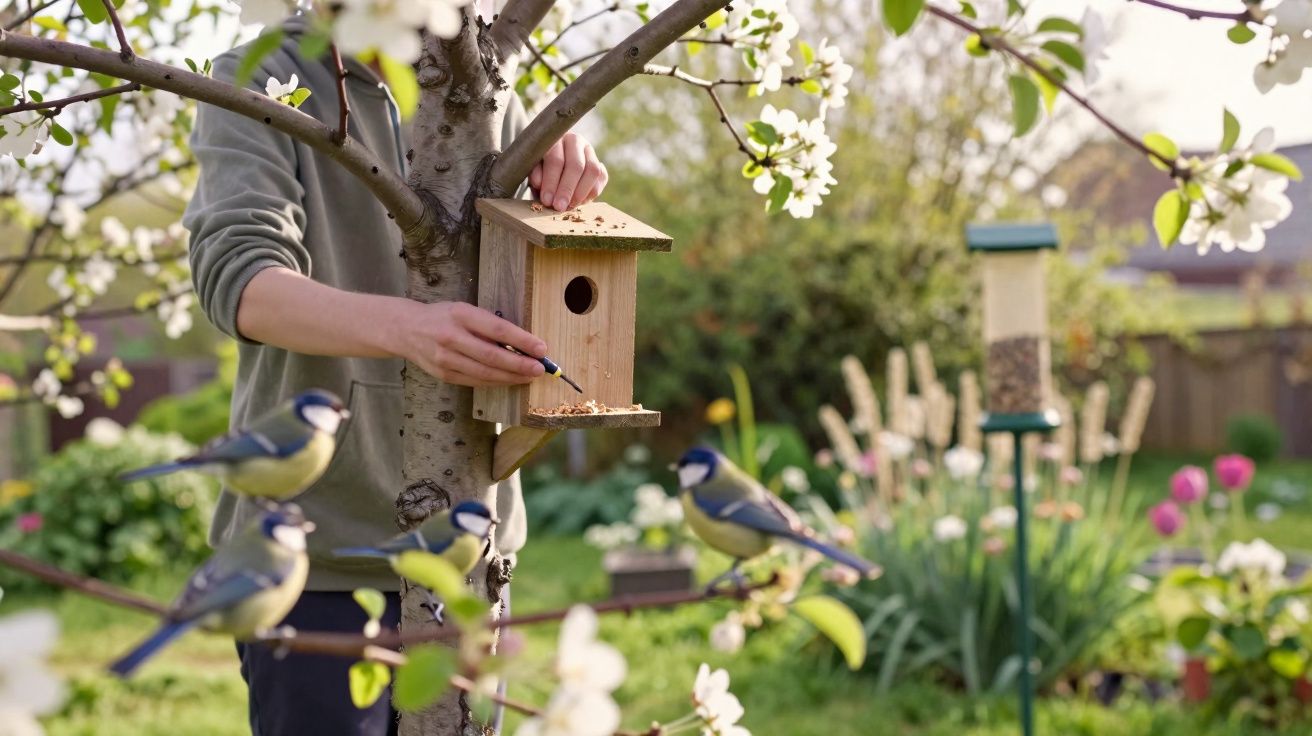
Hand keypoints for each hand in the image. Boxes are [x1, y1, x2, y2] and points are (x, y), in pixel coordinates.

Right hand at [394, 302, 546, 386]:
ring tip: (529, 376)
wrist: (407, 330)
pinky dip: (496, 382)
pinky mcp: (444, 374)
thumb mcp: (465, 311)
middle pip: (492, 355)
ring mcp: (445, 358)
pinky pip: (475, 381)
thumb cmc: (444, 317)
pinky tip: (509, 380)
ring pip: (485, 373)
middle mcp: (451, 337)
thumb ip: (488, 325)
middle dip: (520, 364)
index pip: (497, 329)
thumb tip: (523, 343)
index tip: (542, 348)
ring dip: (511, 377)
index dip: (522, 340)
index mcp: (461, 315)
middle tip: (540, 369)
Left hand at [529, 131, 607, 211]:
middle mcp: (574, 140)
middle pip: (575, 165)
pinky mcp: (599, 164)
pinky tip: (580, 202)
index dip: (551, 182)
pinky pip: (602, 177)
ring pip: (592, 170)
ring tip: (570, 206)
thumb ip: (536, 176)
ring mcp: (589, 151)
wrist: (551, 171)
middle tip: (559, 207)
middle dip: (567, 189)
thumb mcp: (532, 172)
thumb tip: (540, 183)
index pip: (555, 160)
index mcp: (555, 139)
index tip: (547, 201)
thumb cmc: (539, 171)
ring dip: (581, 192)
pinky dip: (592, 192)